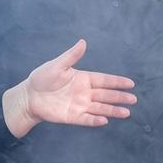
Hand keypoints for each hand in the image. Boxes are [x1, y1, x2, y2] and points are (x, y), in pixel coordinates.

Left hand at [2, 40, 135, 138]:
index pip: (104, 80)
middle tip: (133, 99)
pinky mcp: (73, 117)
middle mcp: (85, 93)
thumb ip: (71, 56)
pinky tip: (105, 120)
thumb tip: (83, 42)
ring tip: (127, 112)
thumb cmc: (42, 78)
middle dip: (120, 97)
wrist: (29, 96)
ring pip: (100, 108)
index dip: (117, 82)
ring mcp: (80, 105)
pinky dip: (95, 120)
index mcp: (83, 79)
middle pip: (106, 95)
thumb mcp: (57, 65)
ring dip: (113, 110)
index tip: (130, 83)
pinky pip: (87, 119)